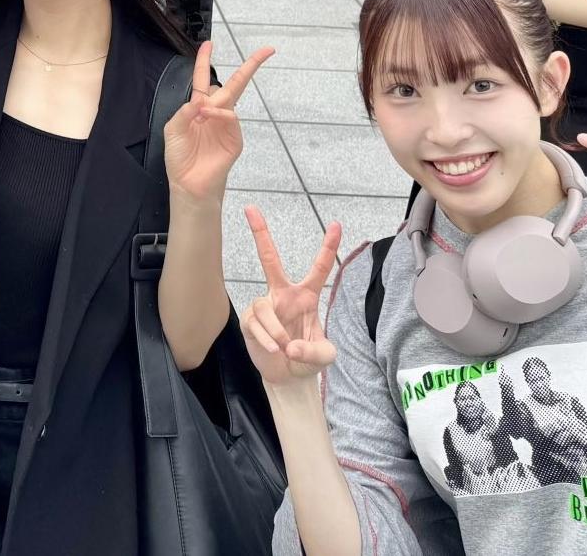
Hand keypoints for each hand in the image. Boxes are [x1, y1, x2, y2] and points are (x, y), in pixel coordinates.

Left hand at [164, 40, 276, 201]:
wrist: (189, 183)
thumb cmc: (180, 158)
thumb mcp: (172, 130)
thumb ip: (183, 112)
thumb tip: (201, 100)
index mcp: (197, 109)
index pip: (202, 80)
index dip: (204, 61)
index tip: (209, 44)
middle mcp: (214, 113)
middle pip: (233, 84)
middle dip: (250, 66)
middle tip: (267, 50)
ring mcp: (227, 125)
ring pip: (232, 97)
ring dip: (217, 100)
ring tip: (203, 113)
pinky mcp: (235, 138)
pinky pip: (232, 117)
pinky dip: (222, 114)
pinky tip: (210, 116)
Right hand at [241, 207, 342, 385]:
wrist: (287, 377)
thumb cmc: (307, 358)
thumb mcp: (324, 357)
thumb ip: (315, 351)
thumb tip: (291, 346)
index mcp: (306, 296)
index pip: (318, 268)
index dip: (328, 247)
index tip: (336, 224)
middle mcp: (283, 294)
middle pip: (270, 259)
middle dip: (261, 233)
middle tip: (251, 208)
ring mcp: (265, 306)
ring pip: (264, 307)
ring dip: (276, 332)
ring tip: (284, 348)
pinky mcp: (249, 320)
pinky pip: (255, 323)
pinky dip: (267, 339)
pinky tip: (273, 350)